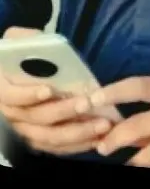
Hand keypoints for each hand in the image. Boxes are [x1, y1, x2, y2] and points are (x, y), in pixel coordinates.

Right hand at [0, 27, 111, 155]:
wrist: (15, 73)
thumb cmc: (20, 56)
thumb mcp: (18, 42)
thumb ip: (26, 39)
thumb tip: (42, 41)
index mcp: (4, 90)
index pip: (12, 96)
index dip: (29, 95)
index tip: (49, 89)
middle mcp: (13, 114)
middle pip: (37, 119)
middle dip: (63, 112)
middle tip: (87, 103)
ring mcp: (26, 130)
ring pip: (49, 138)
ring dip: (76, 133)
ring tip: (101, 124)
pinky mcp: (39, 140)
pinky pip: (57, 148)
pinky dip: (77, 145)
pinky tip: (97, 138)